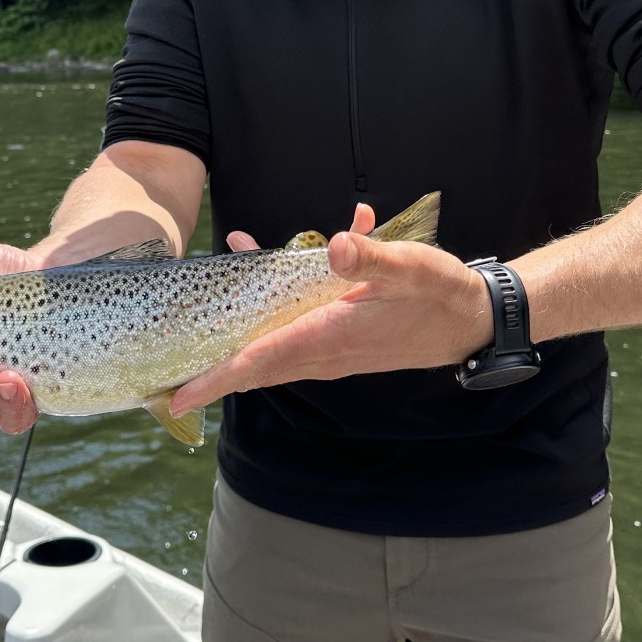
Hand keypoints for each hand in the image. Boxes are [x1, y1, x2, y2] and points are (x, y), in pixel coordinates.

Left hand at [168, 204, 492, 413]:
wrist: (475, 321)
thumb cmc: (441, 293)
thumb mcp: (409, 266)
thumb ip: (370, 256)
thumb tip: (332, 245)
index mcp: (328, 336)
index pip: (258, 363)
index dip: (214, 378)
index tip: (175, 396)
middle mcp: (323, 351)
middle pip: (253, 362)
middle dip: (210, 361)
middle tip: (166, 361)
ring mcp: (331, 349)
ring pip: (271, 343)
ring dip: (244, 319)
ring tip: (232, 261)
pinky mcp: (341, 340)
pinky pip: (294, 330)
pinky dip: (280, 304)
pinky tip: (302, 249)